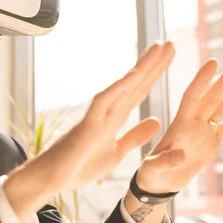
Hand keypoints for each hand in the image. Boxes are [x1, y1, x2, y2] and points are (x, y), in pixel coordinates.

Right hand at [4, 41, 175, 219]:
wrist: (52, 179)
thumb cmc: (78, 167)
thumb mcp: (116, 152)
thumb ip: (135, 136)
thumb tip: (156, 120)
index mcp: (114, 119)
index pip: (138, 92)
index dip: (154, 75)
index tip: (168, 57)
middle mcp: (107, 112)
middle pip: (134, 84)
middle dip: (153, 64)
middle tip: (170, 43)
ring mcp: (97, 116)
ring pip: (123, 86)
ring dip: (142, 67)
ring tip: (159, 47)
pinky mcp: (88, 124)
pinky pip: (105, 101)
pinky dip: (120, 87)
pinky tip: (136, 74)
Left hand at [136, 57, 222, 194]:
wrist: (157, 185)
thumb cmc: (150, 174)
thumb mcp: (153, 168)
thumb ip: (165, 161)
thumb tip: (181, 155)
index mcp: (178, 125)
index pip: (192, 96)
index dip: (203, 80)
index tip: (213, 62)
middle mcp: (192, 125)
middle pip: (212, 97)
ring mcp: (202, 134)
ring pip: (221, 108)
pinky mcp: (209, 145)